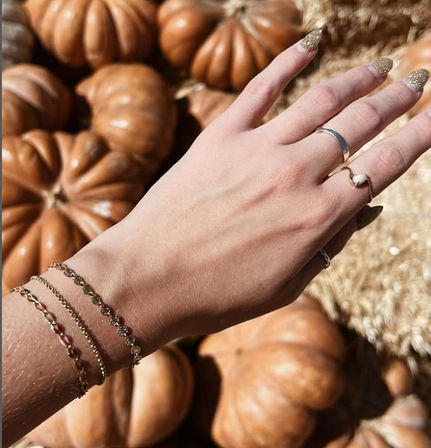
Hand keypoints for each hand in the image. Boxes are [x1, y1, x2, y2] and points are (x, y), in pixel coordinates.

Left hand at [82, 35, 430, 337]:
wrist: (150, 280)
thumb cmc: (218, 294)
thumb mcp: (287, 284)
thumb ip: (330, 244)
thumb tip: (365, 210)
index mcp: (318, 218)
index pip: (384, 166)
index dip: (418, 136)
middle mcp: (295, 175)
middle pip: (359, 123)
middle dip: (395, 99)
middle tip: (416, 79)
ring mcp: (257, 150)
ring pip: (320, 101)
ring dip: (356, 79)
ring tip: (378, 67)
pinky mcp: (220, 137)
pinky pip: (261, 89)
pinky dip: (288, 62)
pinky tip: (311, 45)